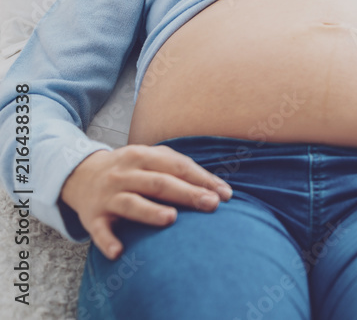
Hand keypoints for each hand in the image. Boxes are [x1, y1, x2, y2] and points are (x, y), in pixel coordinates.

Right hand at [59, 145, 233, 260]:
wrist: (80, 175)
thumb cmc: (131, 169)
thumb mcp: (152, 159)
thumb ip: (181, 170)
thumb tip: (219, 189)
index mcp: (142, 156)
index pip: (177, 166)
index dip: (202, 179)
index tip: (225, 194)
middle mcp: (124, 174)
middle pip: (159, 183)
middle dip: (187, 193)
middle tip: (211, 205)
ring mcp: (107, 195)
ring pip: (130, 203)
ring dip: (150, 211)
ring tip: (171, 218)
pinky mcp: (92, 217)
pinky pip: (99, 230)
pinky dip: (107, 241)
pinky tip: (119, 252)